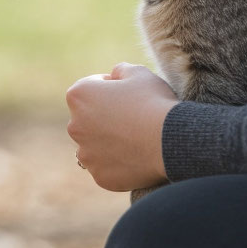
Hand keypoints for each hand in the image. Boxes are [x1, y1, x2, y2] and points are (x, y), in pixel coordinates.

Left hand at [66, 62, 178, 191]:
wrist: (171, 140)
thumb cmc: (154, 102)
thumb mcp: (138, 72)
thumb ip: (120, 70)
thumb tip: (114, 76)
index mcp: (79, 96)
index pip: (92, 87)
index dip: (112, 87)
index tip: (130, 94)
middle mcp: (75, 126)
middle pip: (88, 118)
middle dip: (105, 116)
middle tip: (133, 118)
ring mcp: (86, 155)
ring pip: (94, 145)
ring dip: (108, 141)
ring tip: (135, 139)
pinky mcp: (100, 176)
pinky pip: (107, 167)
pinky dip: (117, 164)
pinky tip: (136, 157)